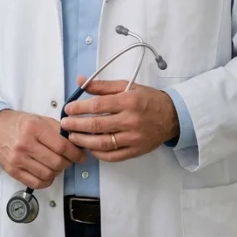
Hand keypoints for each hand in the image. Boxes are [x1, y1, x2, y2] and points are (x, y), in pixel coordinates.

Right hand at [0, 109, 86, 189]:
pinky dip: (47, 181)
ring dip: (58, 172)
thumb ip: (58, 130)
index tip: (80, 156)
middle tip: (69, 159)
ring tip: (57, 165)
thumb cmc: (20, 123)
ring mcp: (17, 159)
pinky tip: (47, 173)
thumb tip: (76, 143)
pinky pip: (36, 183)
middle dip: (68, 163)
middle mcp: (25, 144)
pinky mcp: (13, 171)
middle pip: (56, 162)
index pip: (61, 146)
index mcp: (34, 128)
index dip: (75, 154)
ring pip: (48, 174)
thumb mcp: (39, 119)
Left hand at [59, 76, 180, 161]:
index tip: (68, 109)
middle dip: (76, 125)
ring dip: (83, 141)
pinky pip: (112, 156)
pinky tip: (89, 147)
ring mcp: (133, 138)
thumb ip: (103, 86)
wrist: (172, 117)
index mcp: (128, 101)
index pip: (97, 105)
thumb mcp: (128, 86)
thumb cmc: (148, 99)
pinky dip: (98, 153)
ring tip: (72, 136)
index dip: (79, 108)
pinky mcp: (135, 151)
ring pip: (102, 143)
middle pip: (96, 125)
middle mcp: (130, 120)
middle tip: (64, 123)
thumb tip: (81, 81)